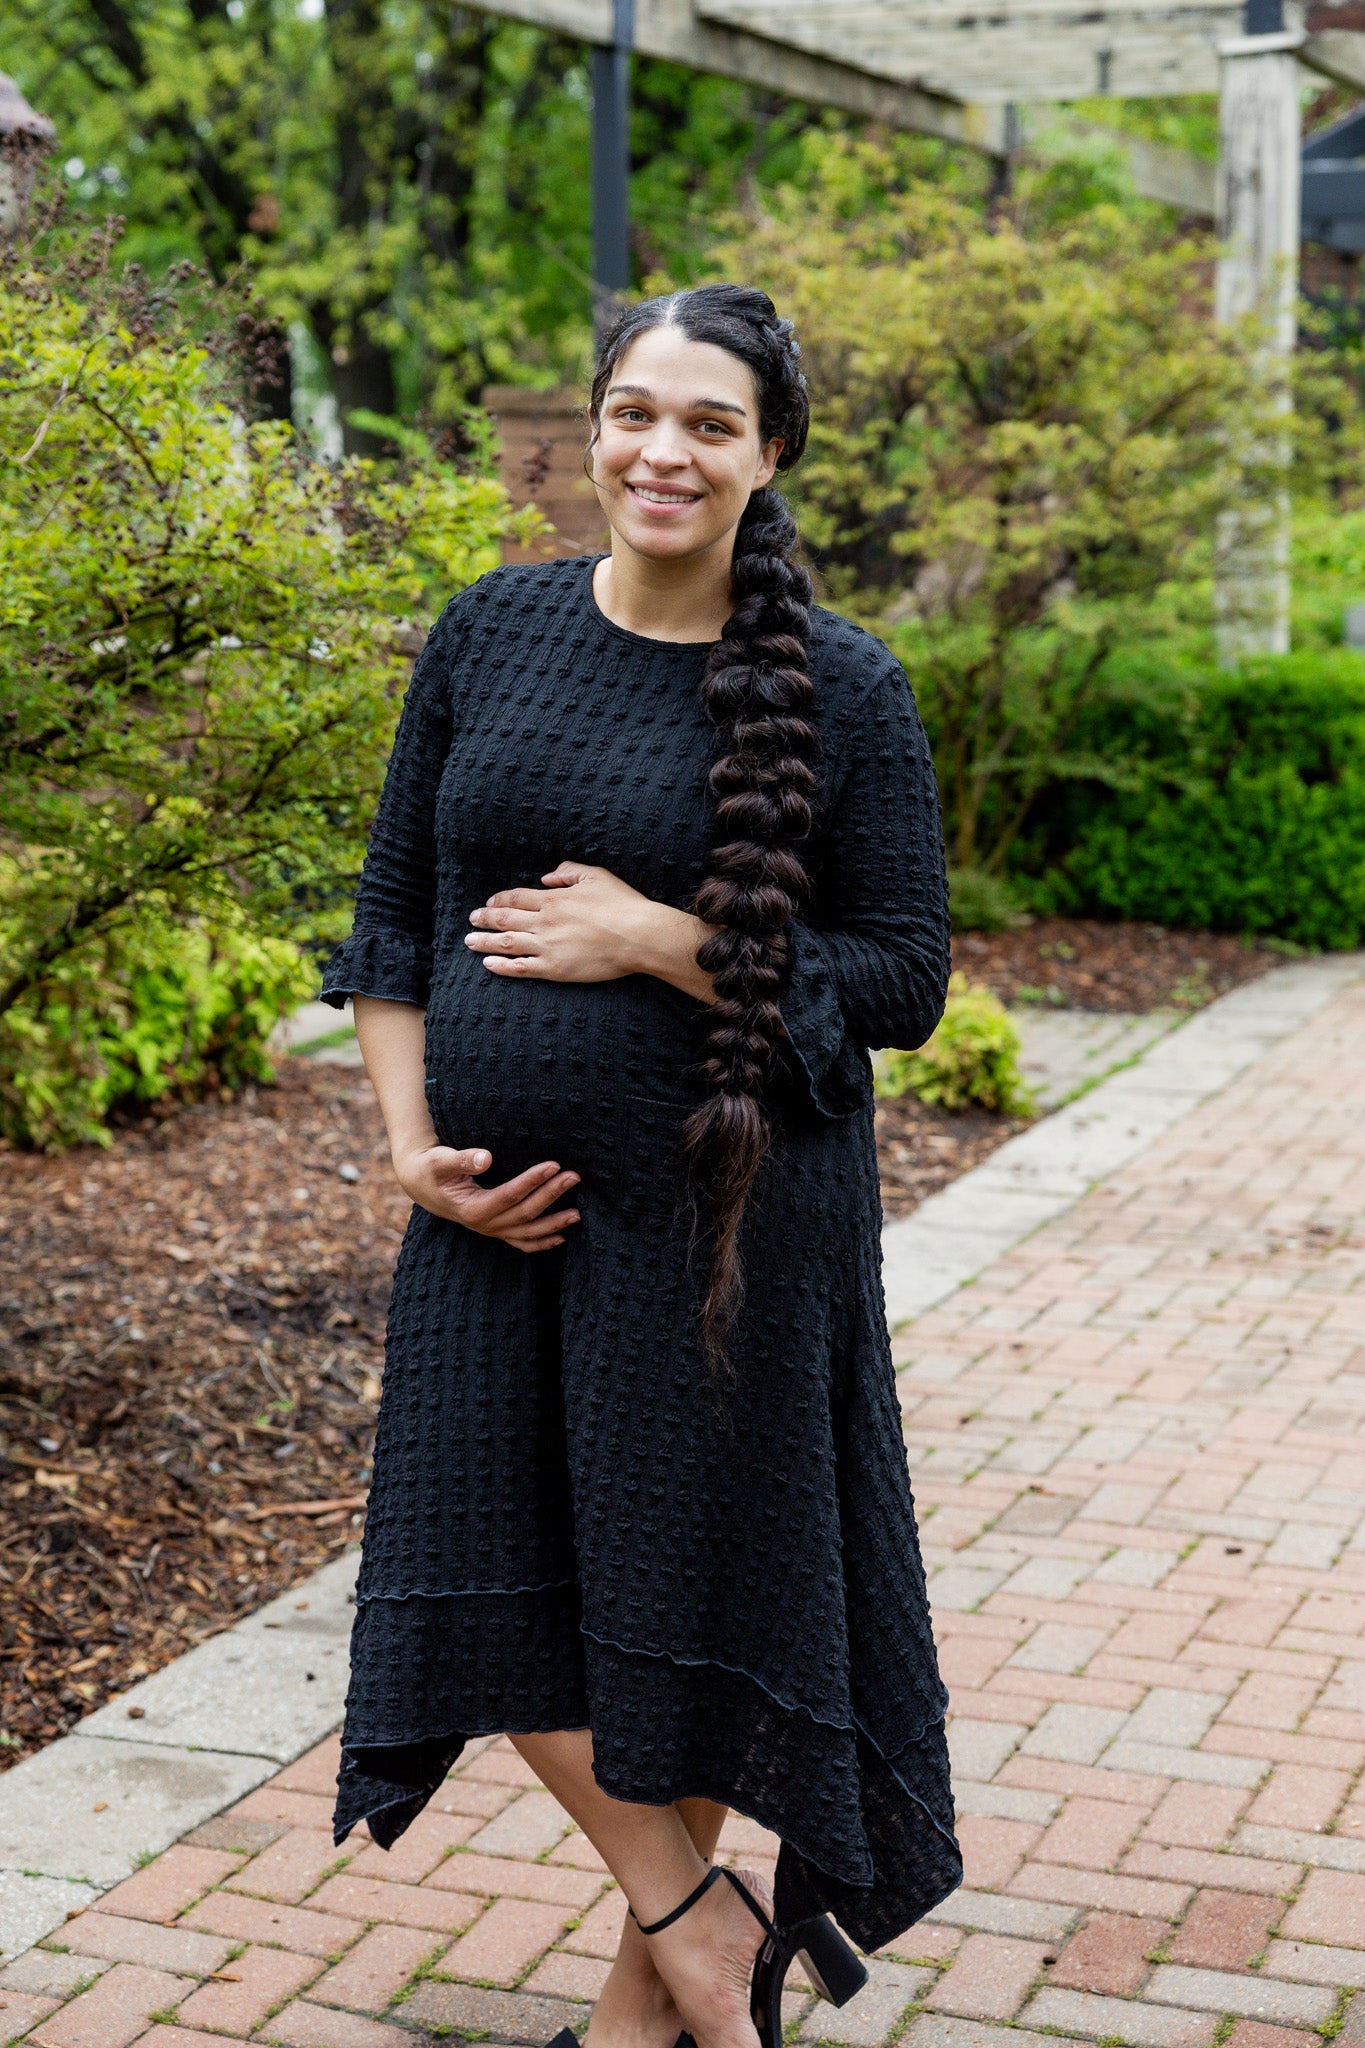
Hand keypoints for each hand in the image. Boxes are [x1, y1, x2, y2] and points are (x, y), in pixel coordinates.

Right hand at [393, 1142, 580, 1252]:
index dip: (532, 1181)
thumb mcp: (440, 1161)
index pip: (509, 1195)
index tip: (554, 1165)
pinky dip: (541, 1243)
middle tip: (574, 1177)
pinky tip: (561, 1237)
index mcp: (471, 1208)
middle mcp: (483, 1224)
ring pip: (527, 1233)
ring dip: (554, 1224)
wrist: (421, 1184)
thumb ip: (462, 1160)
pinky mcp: (495, 1230)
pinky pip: (521, 1242)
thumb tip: (486, 1158)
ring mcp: (491, 1230)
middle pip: (524, 1213)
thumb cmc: (431, 1168)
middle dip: (551, 1195)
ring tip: (578, 1214)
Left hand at [465, 861, 717, 1001]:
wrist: (639, 936)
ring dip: (484, 942)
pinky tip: (489, 964)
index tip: (490, 901)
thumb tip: (547, 878)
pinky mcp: (555, 968)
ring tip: (469, 942)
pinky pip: (521, 968)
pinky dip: (502, 966)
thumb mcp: (596, 875)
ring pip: (506, 943)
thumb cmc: (622, 905)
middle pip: (505, 918)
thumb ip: (568, 872)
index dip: (500, 899)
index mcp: (554, 899)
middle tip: (472, 919)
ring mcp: (547, 946)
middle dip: (484, 918)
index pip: (516, 897)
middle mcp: (545, 922)